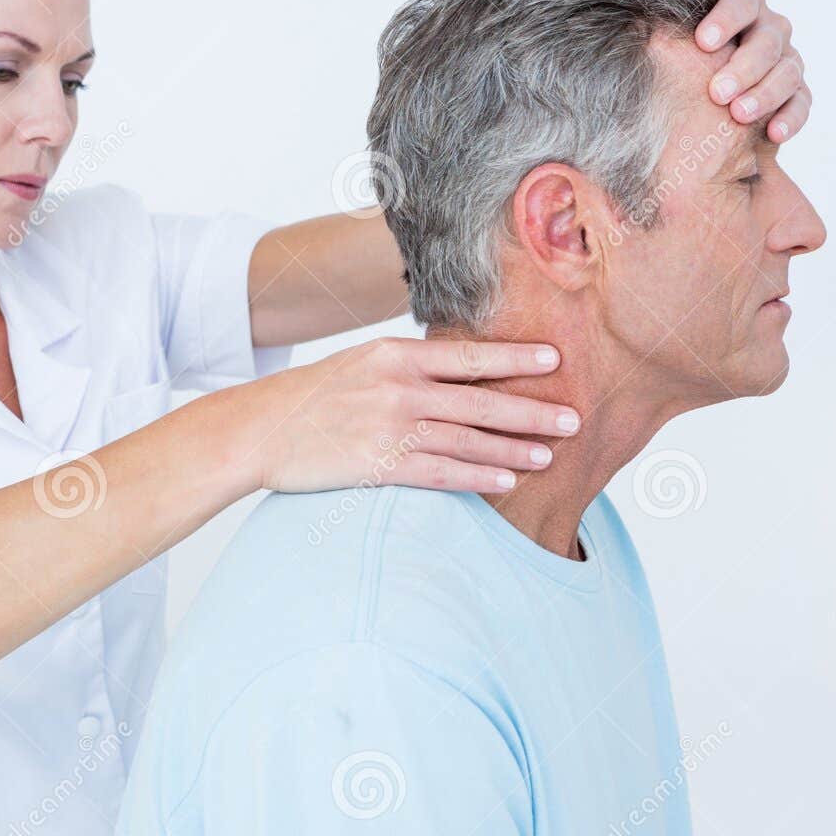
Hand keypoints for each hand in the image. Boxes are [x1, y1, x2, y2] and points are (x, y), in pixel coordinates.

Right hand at [243, 337, 577, 495]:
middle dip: (532, 410)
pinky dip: (477, 476)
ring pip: (467, 439)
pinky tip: (506, 480)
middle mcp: (398, 388)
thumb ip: (408, 367)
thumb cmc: (312, 397)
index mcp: (394, 355)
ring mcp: (389, 428)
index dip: (516, 356)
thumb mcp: (359, 364)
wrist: (261, 429)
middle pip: (480, 400)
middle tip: (574, 417)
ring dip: (513, 449)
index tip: (556, 358)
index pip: (468, 355)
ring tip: (549, 455)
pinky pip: (441, 473)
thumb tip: (460, 372)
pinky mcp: (379, 465)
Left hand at [646, 0, 810, 143]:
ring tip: (738, 114)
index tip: (702, 41)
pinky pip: (802, 103)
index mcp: (739, 4)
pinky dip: (791, 117)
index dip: (726, 17)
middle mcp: (768, 28)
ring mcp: (785, 61)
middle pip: (770, 37)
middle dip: (744, 65)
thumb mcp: (672, 14)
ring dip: (765, 93)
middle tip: (716, 91)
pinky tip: (773, 132)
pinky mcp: (794, 96)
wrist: (693, 104)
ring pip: (788, 71)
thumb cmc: (682, 49)